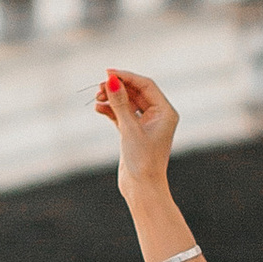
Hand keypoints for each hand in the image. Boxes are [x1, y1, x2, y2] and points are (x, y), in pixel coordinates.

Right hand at [94, 67, 180, 202]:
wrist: (142, 188)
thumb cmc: (142, 160)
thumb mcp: (129, 129)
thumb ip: (120, 103)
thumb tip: (112, 80)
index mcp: (165, 112)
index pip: (146, 85)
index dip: (126, 77)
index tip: (108, 72)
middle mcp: (158, 116)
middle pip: (136, 92)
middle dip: (117, 88)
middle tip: (99, 87)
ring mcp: (145, 124)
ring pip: (127, 103)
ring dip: (112, 99)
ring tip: (97, 99)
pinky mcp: (134, 133)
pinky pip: (122, 114)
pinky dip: (110, 110)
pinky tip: (98, 108)